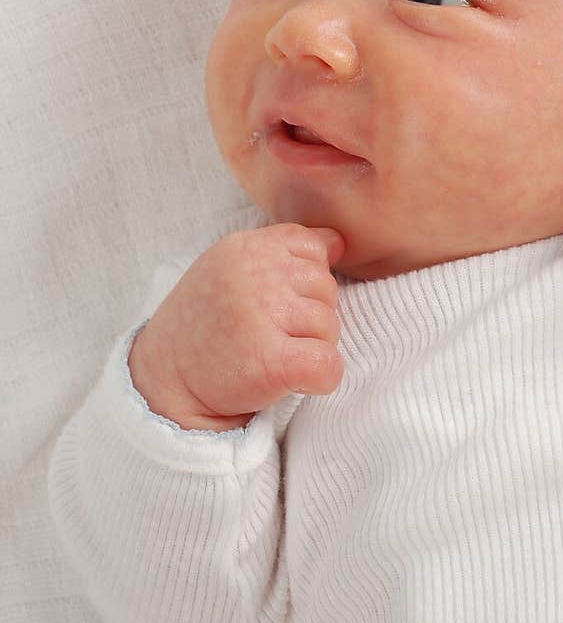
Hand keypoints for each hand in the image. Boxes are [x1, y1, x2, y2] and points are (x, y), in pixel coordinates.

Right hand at [128, 223, 345, 429]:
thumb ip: (282, 251)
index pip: (313, 248)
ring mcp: (262, 316)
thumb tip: (339, 242)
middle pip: (326, 287)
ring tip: (271, 353)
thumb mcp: (231, 268)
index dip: (303, 281)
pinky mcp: (271, 362)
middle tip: (269, 334)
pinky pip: (328, 365)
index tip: (274, 303)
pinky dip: (321, 378)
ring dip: (311, 347)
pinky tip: (294, 380)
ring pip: (331, 326)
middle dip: (309, 315)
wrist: (164, 380)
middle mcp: (253, 275)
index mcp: (245, 247)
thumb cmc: (206, 322)